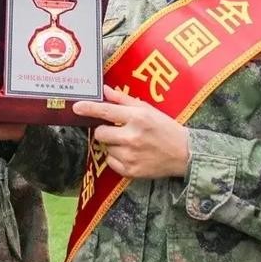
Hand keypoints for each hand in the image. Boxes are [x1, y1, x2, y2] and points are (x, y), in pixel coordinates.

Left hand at [73, 85, 190, 178]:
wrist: (184, 154)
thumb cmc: (165, 128)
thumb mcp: (148, 109)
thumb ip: (124, 100)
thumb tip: (104, 90)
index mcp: (137, 118)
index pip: (106, 112)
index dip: (89, 109)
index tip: (76, 107)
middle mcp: (132, 137)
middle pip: (100, 133)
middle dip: (104, 131)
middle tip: (117, 131)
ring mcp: (131, 156)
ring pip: (105, 148)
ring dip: (113, 145)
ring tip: (130, 144)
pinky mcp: (131, 171)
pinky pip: (111, 163)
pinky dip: (117, 159)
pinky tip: (131, 154)